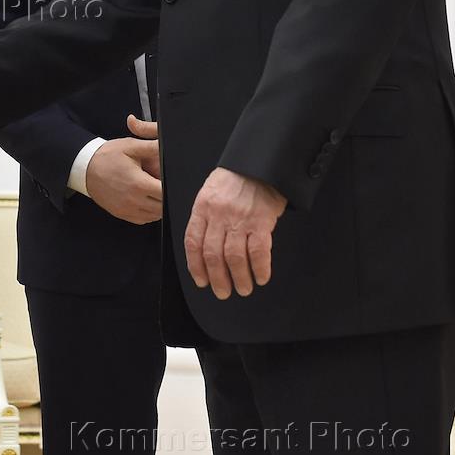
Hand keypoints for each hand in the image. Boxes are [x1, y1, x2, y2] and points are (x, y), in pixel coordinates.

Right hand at [83, 115, 162, 223]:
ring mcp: (127, 209)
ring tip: (153, 191)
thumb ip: (151, 146)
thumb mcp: (130, 146)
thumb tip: (167, 145)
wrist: (84, 168)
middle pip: (162, 206)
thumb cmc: (106, 157)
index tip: (168, 180)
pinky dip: (148, 212)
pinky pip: (143, 219)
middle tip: (160, 184)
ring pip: (155, 215)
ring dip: (158, 205)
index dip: (171, 187)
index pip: (165, 193)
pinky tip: (144, 198)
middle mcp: (133, 200)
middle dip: (165, 196)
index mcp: (138, 183)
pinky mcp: (122, 214)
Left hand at [182, 168, 287, 299]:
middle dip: (217, 278)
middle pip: (213, 254)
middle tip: (222, 292)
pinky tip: (261, 277)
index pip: (193, 242)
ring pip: (234, 257)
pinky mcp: (261, 221)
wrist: (259, 162)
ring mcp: (239, 219)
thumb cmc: (235, 178)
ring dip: (239, 278)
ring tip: (243, 289)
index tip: (201, 281)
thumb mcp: (210, 192)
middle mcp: (218, 215)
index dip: (195, 266)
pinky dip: (259, 268)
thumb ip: (205, 216)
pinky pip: (258, 252)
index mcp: (202, 208)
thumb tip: (203, 246)